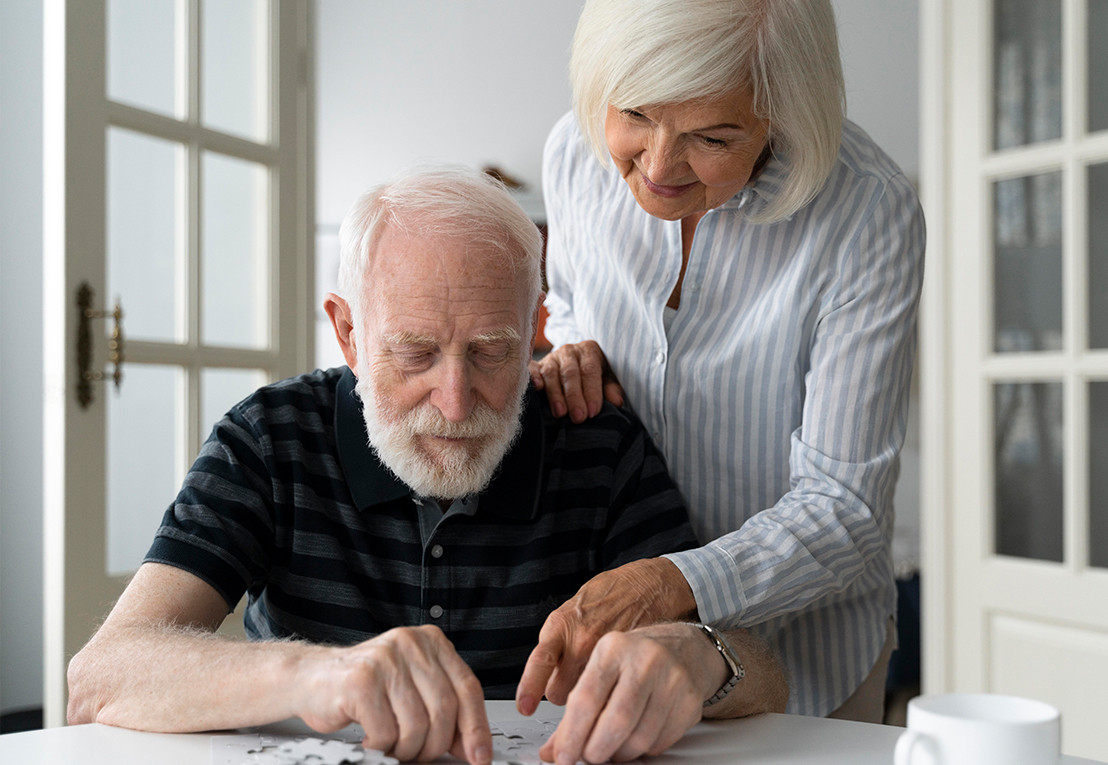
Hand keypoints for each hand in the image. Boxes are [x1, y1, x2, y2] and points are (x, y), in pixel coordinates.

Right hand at [295, 625, 491, 764]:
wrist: (312, 678)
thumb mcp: (412, 689)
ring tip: (391, 744)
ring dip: (406, 749)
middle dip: (434, 745)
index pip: (468, 688)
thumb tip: (473, 748)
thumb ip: (443, 710)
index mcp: (431, 642)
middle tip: (420, 755)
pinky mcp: (360, 681)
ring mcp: (385, 660)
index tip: (480, 757)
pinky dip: (380, 746)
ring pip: (417, 726)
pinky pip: (386, 732)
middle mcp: (410, 644)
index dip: (476, 728)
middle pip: (444, 710)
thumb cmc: (365, 688)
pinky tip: (370, 737)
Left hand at [516, 558, 696, 712]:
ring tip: (597, 683)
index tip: (524, 707)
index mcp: (562, 624)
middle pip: (558, 693)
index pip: (540, 661)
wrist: (649, 586)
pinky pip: (610, 695)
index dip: (530, 688)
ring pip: (584, 700)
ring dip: (587, 699)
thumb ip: (557, 642)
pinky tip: (618, 683)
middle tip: (571, 687)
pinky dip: (612, 697)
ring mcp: (606, 654)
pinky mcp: (627, 664)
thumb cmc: (610, 596)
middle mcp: (582, 639)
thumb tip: (543, 676)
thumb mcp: (572, 610)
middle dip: (562, 696)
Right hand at [529, 341, 623, 421]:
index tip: (593, 412)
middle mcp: (569, 351)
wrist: (572, 364)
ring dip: (555, 395)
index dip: (592, 391)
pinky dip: (533, 378)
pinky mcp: (536, 365)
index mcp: (589, 351)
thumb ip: (610, 388)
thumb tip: (617, 402)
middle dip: (575, 397)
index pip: (590, 370)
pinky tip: (537, 389)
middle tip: (579, 418)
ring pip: (551, 374)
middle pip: (570, 373)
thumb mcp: (605, 379)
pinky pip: (532, 369)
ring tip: (560, 413)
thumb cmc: (592, 376)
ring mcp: (550, 357)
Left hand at [539, 623, 723, 763]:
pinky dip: (642, 751)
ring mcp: (672, 681)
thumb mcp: (601, 669)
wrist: (685, 648)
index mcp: (614, 648)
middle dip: (596, 750)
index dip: (571, 734)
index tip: (562, 755)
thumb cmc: (635, 659)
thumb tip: (552, 750)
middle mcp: (645, 660)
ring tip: (610, 748)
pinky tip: (635, 739)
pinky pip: (660, 743)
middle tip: (588, 756)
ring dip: (619, 754)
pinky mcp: (689, 703)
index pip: (587, 699)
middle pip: (616, 722)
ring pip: (639, 738)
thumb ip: (575, 709)